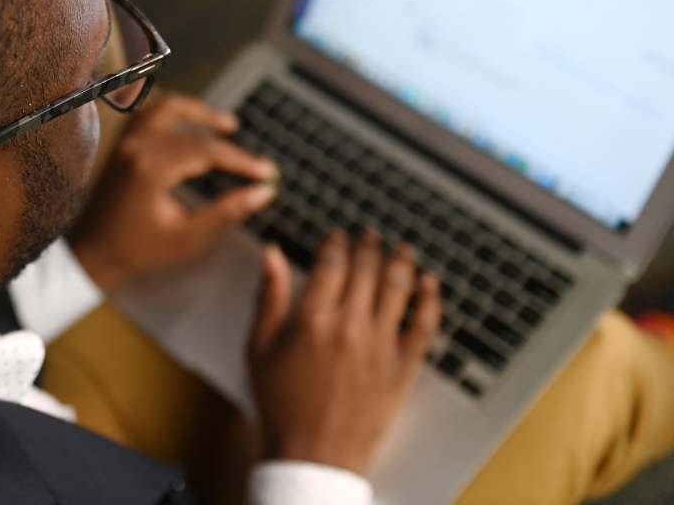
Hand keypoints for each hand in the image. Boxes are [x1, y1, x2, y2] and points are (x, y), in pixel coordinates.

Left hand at [67, 92, 277, 288]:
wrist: (92, 250)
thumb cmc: (136, 249)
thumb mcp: (188, 239)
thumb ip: (227, 213)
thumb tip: (262, 193)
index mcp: (150, 169)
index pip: (208, 151)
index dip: (242, 161)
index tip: (266, 172)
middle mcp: (136, 147)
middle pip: (194, 134)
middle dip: (230, 148)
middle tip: (254, 164)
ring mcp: (125, 141)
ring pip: (168, 107)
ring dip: (200, 112)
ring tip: (227, 125)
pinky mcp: (121, 143)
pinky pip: (149, 113)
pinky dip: (173, 111)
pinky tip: (191, 123)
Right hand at [248, 229, 441, 473]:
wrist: (313, 455)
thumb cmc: (281, 405)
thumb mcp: (259, 347)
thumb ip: (268, 297)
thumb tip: (273, 256)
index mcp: (312, 318)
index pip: (331, 262)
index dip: (336, 242)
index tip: (338, 235)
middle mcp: (350, 325)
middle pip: (367, 268)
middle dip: (368, 244)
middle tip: (370, 234)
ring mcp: (381, 346)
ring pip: (398, 287)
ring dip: (401, 260)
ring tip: (401, 247)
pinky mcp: (403, 368)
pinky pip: (424, 325)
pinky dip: (430, 299)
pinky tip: (430, 284)